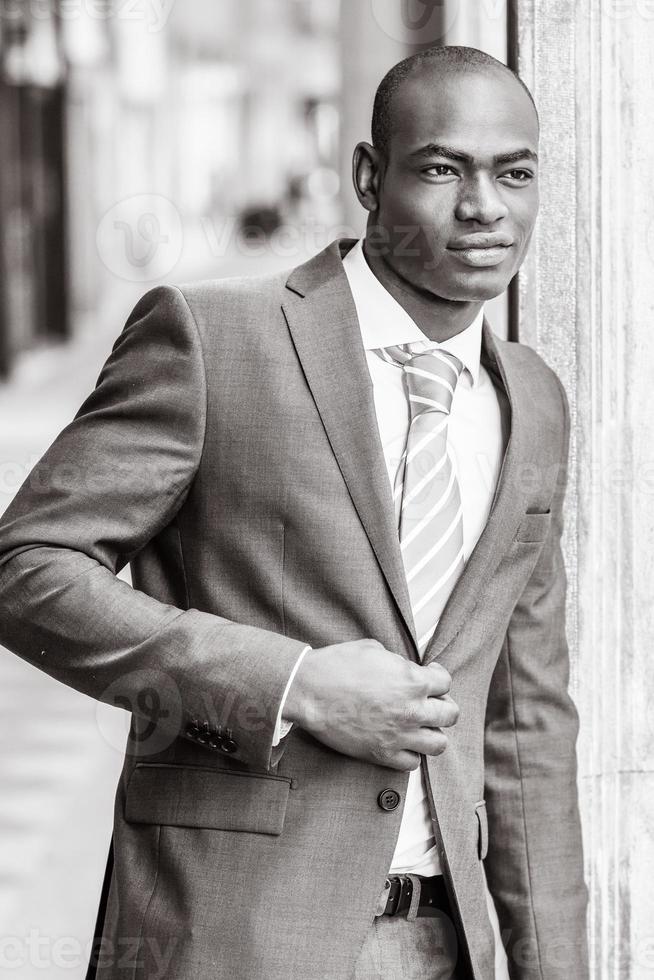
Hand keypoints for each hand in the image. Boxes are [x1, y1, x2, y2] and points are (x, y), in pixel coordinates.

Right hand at [282, 639, 458, 770]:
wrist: (308, 691)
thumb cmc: (336, 665)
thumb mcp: (373, 649)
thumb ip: (398, 663)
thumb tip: (404, 670)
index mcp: (413, 680)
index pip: (446, 682)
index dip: (438, 676)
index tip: (431, 676)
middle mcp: (412, 710)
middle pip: (451, 715)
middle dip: (443, 705)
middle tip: (431, 702)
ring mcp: (399, 736)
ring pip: (439, 744)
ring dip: (432, 733)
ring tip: (420, 726)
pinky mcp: (382, 754)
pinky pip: (412, 763)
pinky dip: (411, 753)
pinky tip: (401, 741)